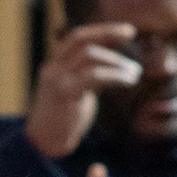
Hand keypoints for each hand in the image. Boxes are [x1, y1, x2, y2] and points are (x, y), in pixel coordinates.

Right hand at [25, 23, 142, 158]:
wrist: (42, 146)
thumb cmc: (62, 122)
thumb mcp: (75, 93)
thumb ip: (87, 78)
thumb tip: (112, 67)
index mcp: (54, 66)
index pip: (78, 38)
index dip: (101, 31)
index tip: (126, 31)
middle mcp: (53, 68)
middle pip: (82, 40)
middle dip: (109, 35)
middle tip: (131, 36)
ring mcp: (57, 79)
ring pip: (90, 56)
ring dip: (116, 62)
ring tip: (134, 73)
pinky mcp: (64, 93)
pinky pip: (94, 76)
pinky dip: (115, 76)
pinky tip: (128, 81)